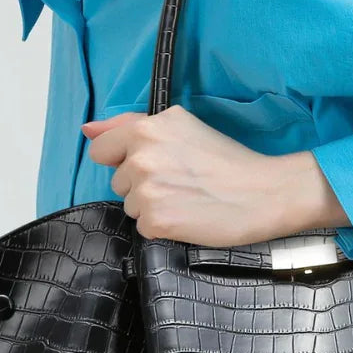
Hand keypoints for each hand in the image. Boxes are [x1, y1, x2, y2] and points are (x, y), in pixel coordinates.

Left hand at [81, 105, 347, 246]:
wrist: (264, 193)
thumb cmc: (229, 160)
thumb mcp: (182, 126)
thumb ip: (129, 125)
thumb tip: (88, 130)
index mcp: (146, 128)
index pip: (103, 150)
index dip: (126, 159)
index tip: (155, 165)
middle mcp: (141, 157)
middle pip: (119, 181)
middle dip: (142, 184)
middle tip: (181, 182)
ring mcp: (147, 190)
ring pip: (131, 205)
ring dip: (153, 206)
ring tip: (187, 199)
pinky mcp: (156, 221)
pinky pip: (144, 227)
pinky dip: (164, 227)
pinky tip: (189, 216)